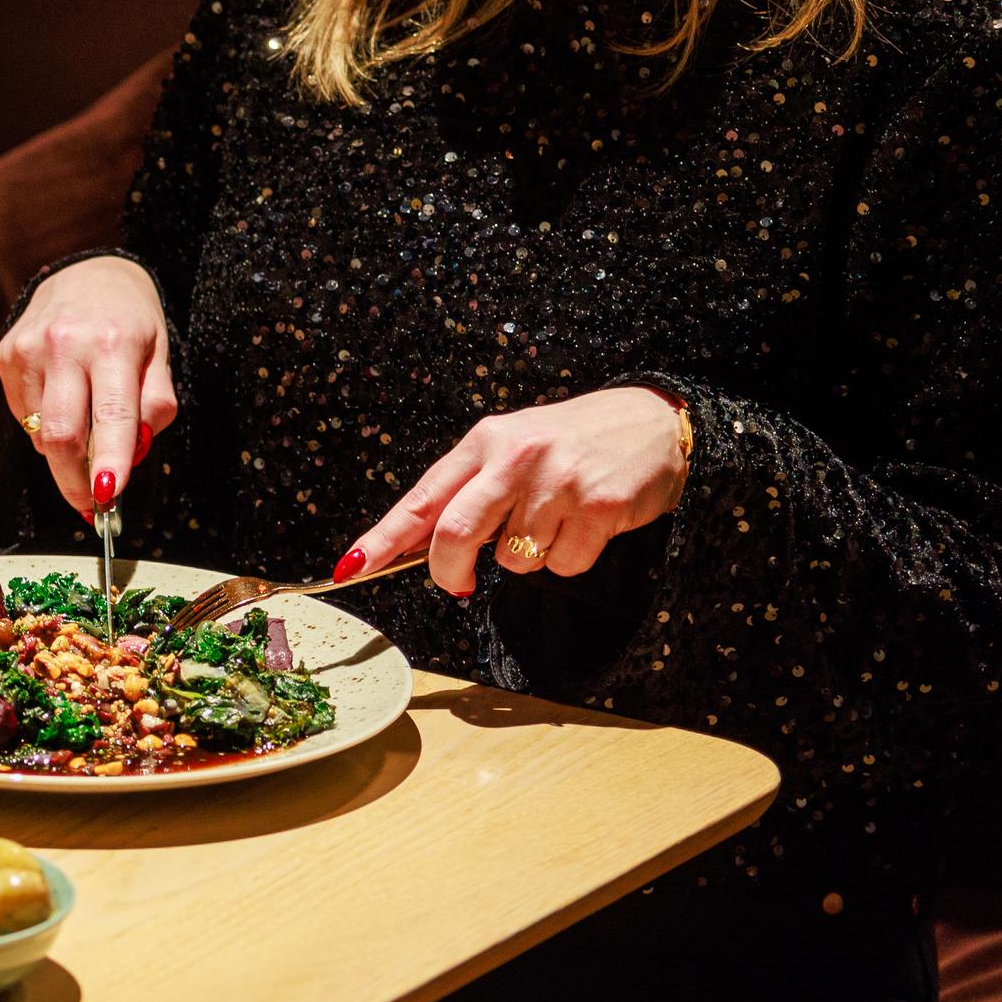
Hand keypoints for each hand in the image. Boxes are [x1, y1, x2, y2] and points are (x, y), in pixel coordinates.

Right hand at [0, 256, 177, 516]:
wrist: (87, 271)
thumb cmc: (131, 322)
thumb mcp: (161, 356)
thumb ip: (154, 406)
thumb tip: (131, 456)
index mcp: (114, 343)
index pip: (111, 416)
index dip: (109, 462)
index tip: (108, 499)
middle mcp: (65, 345)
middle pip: (60, 436)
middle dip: (74, 481)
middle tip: (91, 505)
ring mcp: (28, 349)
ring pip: (38, 432)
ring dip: (63, 452)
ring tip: (85, 435)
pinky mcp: (5, 354)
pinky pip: (22, 415)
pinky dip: (43, 426)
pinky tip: (62, 402)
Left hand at [341, 388, 688, 597]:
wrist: (651, 420)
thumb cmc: (569, 441)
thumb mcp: (510, 447)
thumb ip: (469, 491)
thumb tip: (423, 548)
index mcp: (485, 441)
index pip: (422, 498)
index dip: (382, 539)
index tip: (349, 568)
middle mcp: (516, 457)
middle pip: (455, 534)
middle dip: (447, 571)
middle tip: (457, 582)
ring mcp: (558, 481)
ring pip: (514, 560)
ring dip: (527, 558)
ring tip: (553, 520)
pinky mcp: (599, 507)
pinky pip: (562, 565)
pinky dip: (568, 559)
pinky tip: (584, 525)